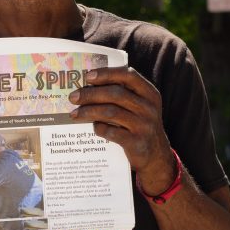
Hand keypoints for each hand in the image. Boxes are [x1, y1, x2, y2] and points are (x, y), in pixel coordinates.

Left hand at [68, 67, 176, 193]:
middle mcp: (149, 108)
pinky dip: (98, 128)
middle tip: (73, 97)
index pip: (128, 75)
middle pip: (115, 94)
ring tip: (74, 114)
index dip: (107, 73)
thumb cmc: (140, 125)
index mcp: (150, 94)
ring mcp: (144, 126)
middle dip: (90, 94)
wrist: (156, 156)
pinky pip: (111, 132)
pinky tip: (93, 127)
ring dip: (88, 111)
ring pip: (110, 112)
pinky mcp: (136, 143)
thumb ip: (123, 94)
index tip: (88, 76)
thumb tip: (89, 84)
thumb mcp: (141, 107)